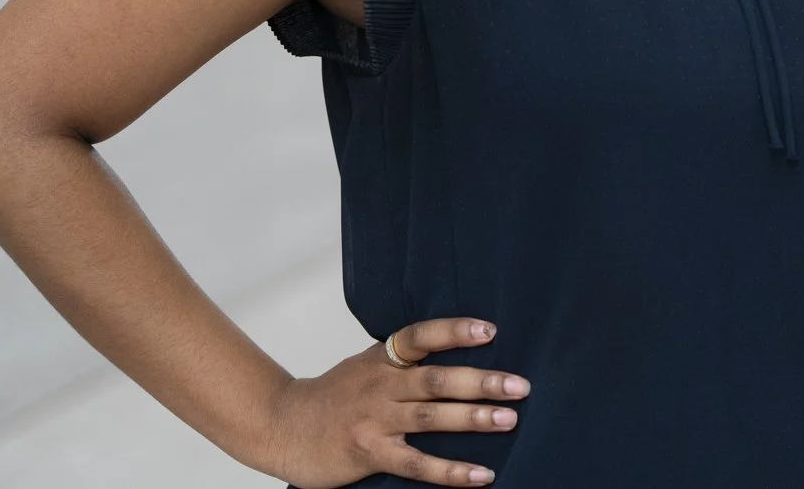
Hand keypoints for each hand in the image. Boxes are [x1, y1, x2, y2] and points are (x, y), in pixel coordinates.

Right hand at [258, 315, 529, 486]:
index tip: (490, 330)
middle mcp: (381, 384)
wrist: (283, 426)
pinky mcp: (371, 453)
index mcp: (382, 358)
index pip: (421, 336)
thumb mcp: (366, 367)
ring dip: (473, 419)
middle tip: (520, 385)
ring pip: (432, 417)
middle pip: (436, 378)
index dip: (454, 331)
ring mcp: (375, 419)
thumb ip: (403, 363)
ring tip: (509, 419)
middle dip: (481, 381)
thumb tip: (456, 360)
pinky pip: (418, 463)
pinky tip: (480, 475)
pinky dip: (451, 470)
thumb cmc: (333, 397)